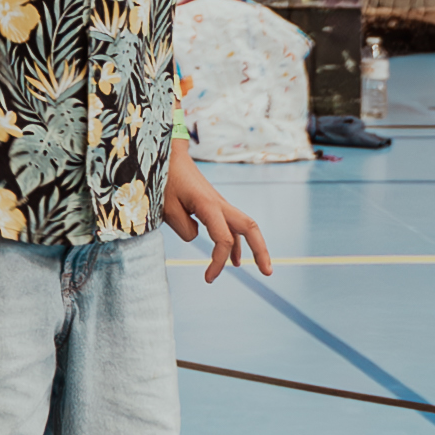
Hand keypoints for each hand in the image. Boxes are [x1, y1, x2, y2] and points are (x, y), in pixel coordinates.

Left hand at [162, 155, 272, 282]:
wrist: (169, 156)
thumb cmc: (165, 179)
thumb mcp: (166, 207)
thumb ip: (183, 227)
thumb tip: (197, 236)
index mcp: (209, 206)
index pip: (224, 240)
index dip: (218, 262)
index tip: (208, 278)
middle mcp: (220, 204)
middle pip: (250, 228)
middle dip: (261, 250)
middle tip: (268, 272)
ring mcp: (219, 204)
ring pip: (245, 227)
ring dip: (254, 247)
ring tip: (263, 268)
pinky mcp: (214, 205)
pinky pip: (232, 226)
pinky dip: (237, 243)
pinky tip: (235, 259)